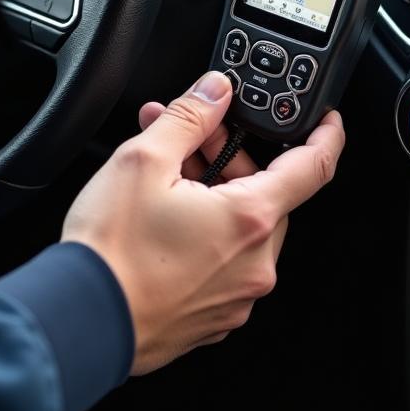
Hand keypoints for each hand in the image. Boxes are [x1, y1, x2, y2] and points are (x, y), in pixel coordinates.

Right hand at [61, 70, 344, 374]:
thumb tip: (215, 91)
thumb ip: (188, 116)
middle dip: (230, 160)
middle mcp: (255, 263)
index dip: (325, 135)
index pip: (314, 167)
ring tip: (162, 183)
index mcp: (250, 218)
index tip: (326, 121)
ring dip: (213, 198)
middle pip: (267, 196)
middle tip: (188, 142)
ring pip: (241, 230)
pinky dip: (203, 238)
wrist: (83, 319)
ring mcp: (236, 296)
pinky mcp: (213, 318)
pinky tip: (161, 226)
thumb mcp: (143, 159)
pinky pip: (223, 264)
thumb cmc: (111, 250)